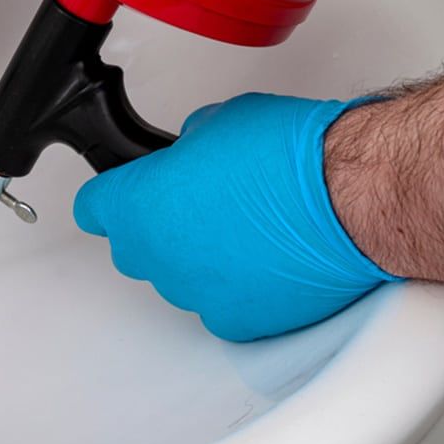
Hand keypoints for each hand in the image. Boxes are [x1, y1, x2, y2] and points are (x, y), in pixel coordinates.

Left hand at [73, 93, 398, 340]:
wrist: (351, 199)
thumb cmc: (290, 155)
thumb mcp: (218, 121)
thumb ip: (185, 147)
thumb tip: (188, 156)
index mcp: (139, 204)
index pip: (93, 208)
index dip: (110, 196)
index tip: (121, 193)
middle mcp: (158, 255)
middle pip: (134, 246)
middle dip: (156, 226)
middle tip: (198, 202)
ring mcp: (195, 294)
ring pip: (179, 277)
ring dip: (198, 257)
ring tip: (244, 229)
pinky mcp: (237, 322)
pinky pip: (220, 304)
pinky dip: (236, 287)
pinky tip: (265, 260)